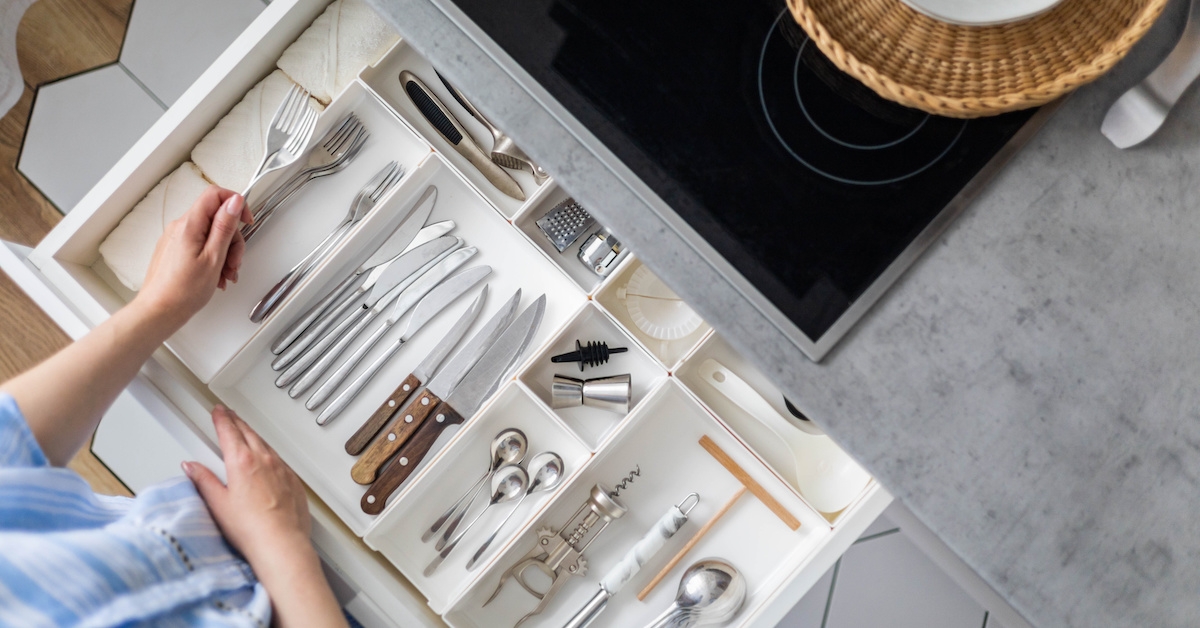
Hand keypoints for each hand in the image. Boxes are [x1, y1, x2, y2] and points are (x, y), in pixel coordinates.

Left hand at [136, 186, 252, 328]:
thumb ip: (225, 226)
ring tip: (226, 274)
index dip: (235, 203)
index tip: (246, 221)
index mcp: (189, 225)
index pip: (215, 195)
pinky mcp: (175, 250)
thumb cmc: (183, 291)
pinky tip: (217, 276)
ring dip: (225, 253)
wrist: (159, 311)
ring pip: (211, 234)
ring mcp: (176, 238)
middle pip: (216, 218)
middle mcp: (180, 227)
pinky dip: (213, 258)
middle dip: (232, 239)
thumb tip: (234, 201)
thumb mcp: (213, 258)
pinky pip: (201, 245)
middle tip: (234, 262)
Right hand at [184, 406, 311, 566]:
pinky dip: (269, 453)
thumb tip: (192, 467)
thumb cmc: (251, 528)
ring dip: (253, 435)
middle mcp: (264, 460)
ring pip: (266, 444)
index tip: (218, 411)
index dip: (221, 419)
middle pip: (248, 433)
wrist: (281, 543)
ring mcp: (282, 469)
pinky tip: (266, 459)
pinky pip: (280, 460)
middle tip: (229, 415)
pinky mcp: (293, 481)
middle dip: (236, 422)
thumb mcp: (218, 503)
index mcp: (242, 462)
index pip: (229, 431)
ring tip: (246, 431)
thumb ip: (204, 480)